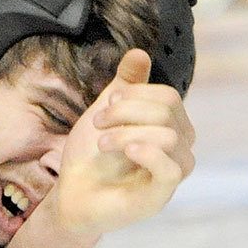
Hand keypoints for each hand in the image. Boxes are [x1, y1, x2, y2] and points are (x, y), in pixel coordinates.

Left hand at [43, 49, 194, 236]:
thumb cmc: (91, 155)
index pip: (169, 97)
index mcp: (168, 128)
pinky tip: (125, 150)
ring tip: (103, 141)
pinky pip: (172, 170)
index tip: (108, 100)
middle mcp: (177, 151)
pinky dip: (148, 152)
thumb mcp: (106, 111)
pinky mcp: (160, 196)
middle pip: (169, 112)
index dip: (137, 93)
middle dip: (127, 110)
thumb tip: (139, 51)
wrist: (70, 194)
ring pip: (169, 137)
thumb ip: (125, 84)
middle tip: (98, 121)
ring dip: (128, 131)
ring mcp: (171, 175)